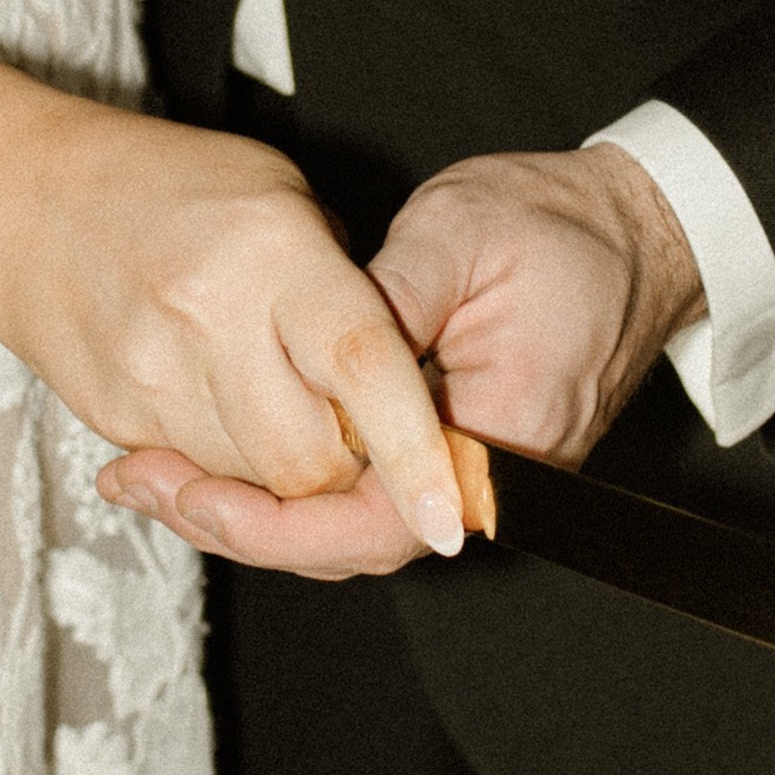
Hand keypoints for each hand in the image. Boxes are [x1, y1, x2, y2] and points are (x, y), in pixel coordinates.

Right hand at [0, 92, 466, 554]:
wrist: (24, 202)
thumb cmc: (179, 189)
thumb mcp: (287, 201)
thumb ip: (348, 295)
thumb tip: (396, 402)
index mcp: (274, 255)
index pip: (362, 371)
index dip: (413, 454)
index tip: (447, 519)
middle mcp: (209, 318)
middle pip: (310, 464)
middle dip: (349, 468)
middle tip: (351, 424)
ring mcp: (151, 376)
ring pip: (254, 486)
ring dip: (283, 468)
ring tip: (272, 393)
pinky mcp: (114, 418)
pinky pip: (200, 476)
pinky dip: (227, 461)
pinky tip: (217, 396)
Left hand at [98, 144, 701, 575]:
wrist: (634, 228)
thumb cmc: (558, 228)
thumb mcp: (457, 238)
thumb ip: (379, 307)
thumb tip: (302, 355)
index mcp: (497, 443)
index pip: (372, 527)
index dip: (273, 525)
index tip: (192, 496)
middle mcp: (485, 482)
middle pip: (344, 546)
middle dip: (238, 526)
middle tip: (140, 483)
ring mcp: (466, 476)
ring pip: (344, 530)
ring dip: (250, 511)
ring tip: (152, 477)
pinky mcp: (446, 457)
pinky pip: (359, 496)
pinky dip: (285, 484)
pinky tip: (215, 460)